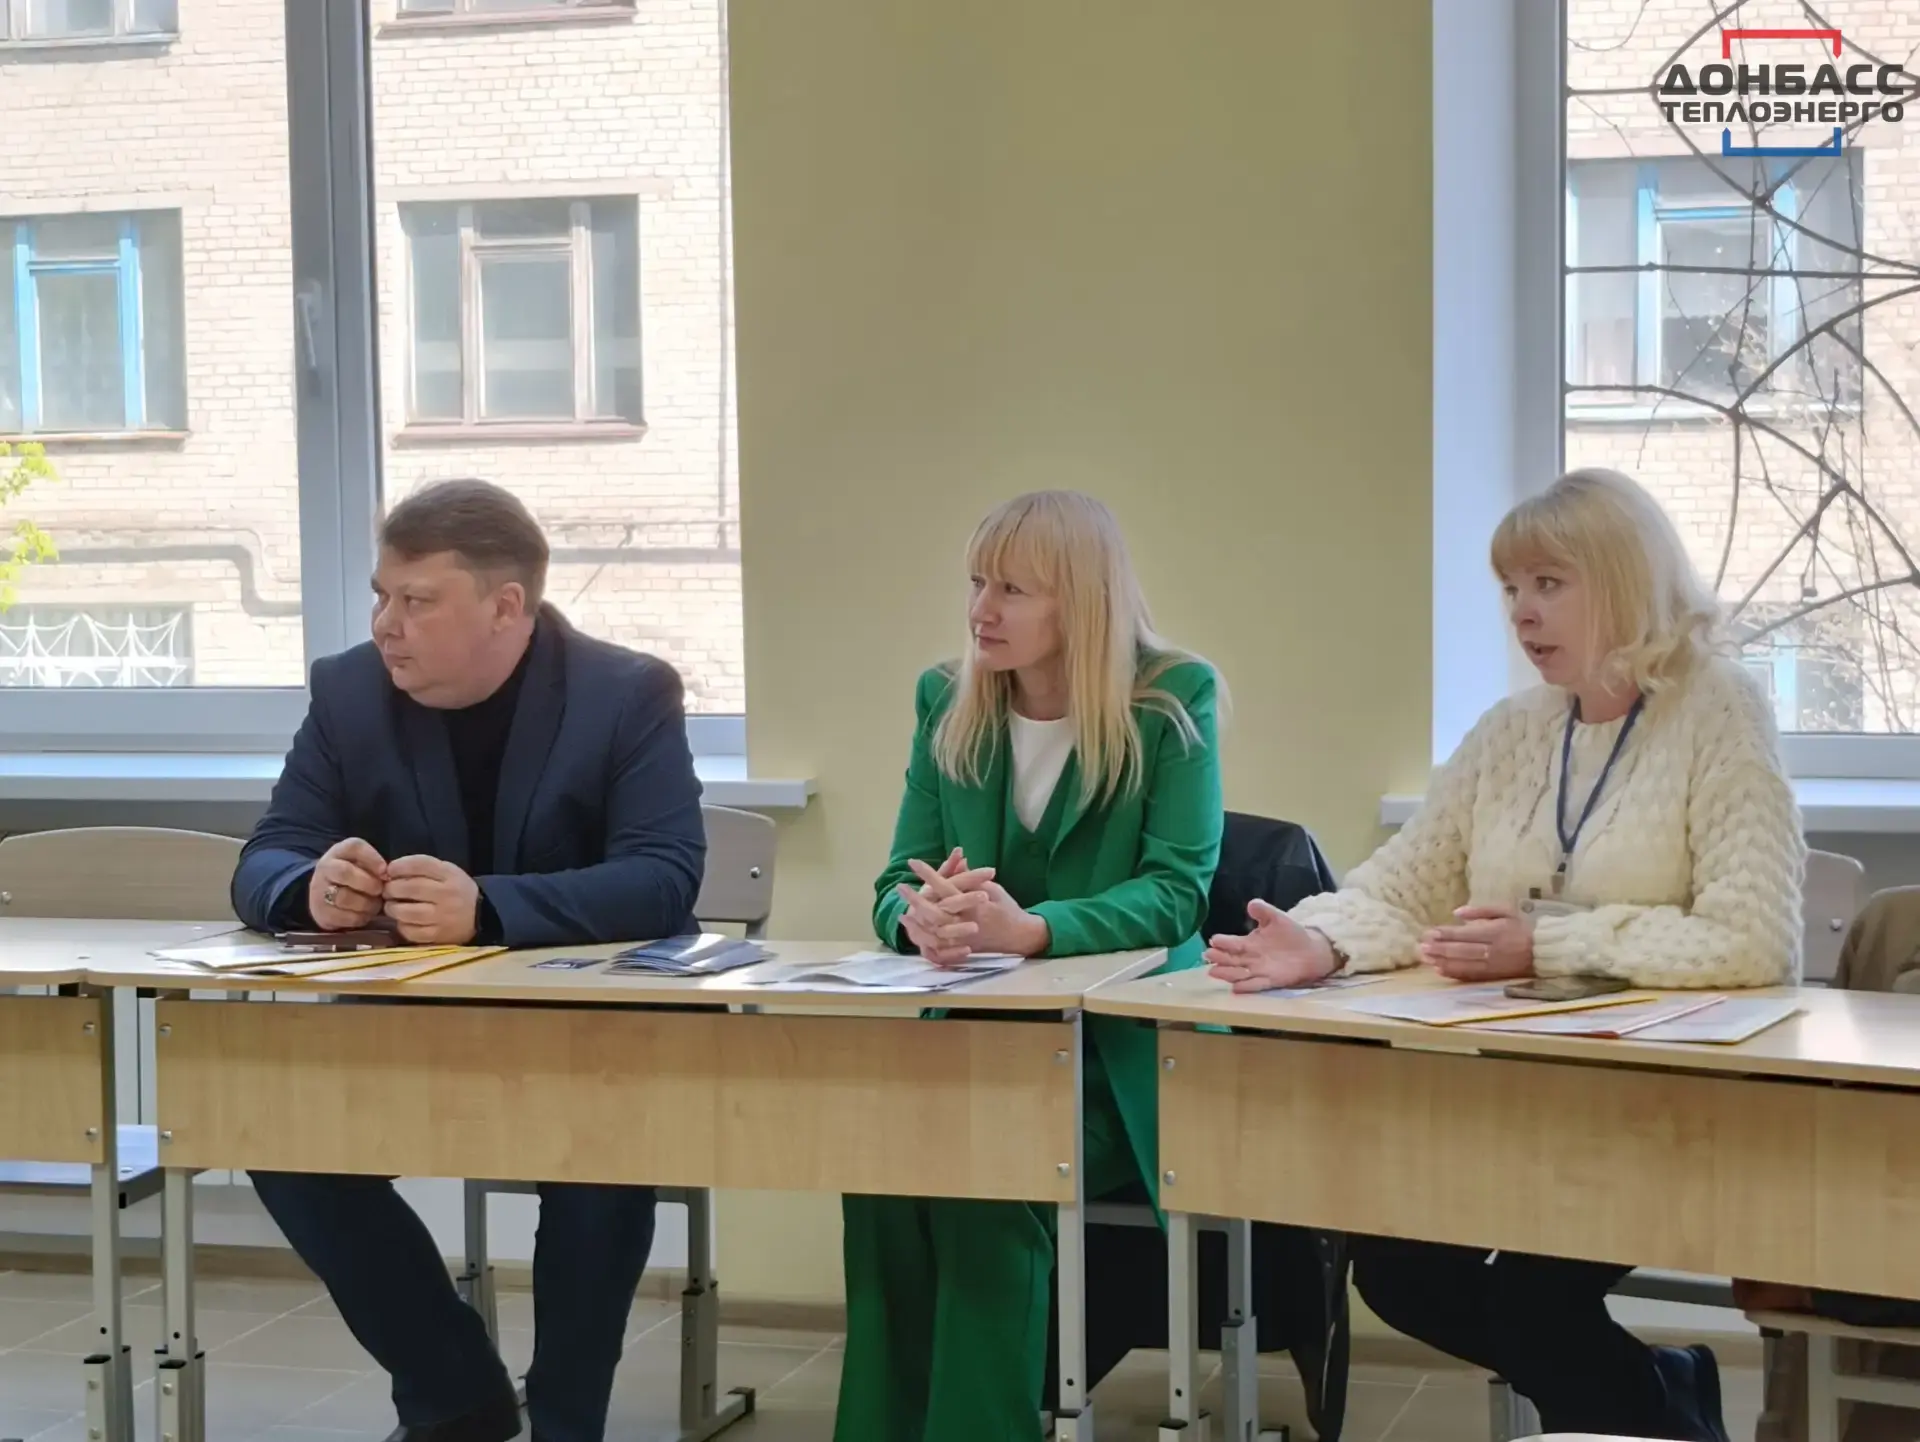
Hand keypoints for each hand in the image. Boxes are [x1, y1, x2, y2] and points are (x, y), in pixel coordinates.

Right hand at [307, 838, 388, 930]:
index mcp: (340, 851)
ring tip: (375, 905)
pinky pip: (341, 916)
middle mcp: (325, 867)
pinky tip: (366, 914)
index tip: (385, 872)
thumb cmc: (356, 876)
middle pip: (345, 873)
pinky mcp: (320, 911)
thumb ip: (376, 866)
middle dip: (368, 884)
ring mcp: (319, 890)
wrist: (327, 895)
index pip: (354, 847)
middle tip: (380, 891)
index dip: (372, 859)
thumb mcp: (364, 864)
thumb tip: (387, 876)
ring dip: (365, 903)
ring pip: (344, 897)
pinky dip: (358, 917)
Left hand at [382, 855, 480, 945]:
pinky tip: (403, 921)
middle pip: (411, 888)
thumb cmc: (456, 890)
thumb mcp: (446, 871)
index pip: (420, 864)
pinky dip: (401, 925)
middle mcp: (447, 895)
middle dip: (391, 888)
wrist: (480, 915)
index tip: (390, 870)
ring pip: (407, 912)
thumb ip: (421, 868)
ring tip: (393, 906)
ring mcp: (443, 917)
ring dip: (392, 908)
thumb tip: (389, 871)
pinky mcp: (438, 936)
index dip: (399, 866)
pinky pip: (411, 931)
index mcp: (450, 875)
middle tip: (388, 891)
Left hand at [905, 856, 1049, 957]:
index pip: (946, 886)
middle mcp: (967, 920)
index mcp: (975, 903)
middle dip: (916, 899)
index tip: (914, 862)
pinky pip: (940, 947)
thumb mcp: (993, 888)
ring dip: (917, 921)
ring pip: (935, 930)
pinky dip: (926, 939)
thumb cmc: (1007, 908)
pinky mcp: (963, 948)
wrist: (1020, 936)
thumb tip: (958, 862)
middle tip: (900, 887)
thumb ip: (972, 879)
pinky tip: (915, 932)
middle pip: (935, 910)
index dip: (929, 874)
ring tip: (901, 912)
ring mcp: (964, 937)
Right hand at [1204, 899, 1337, 992]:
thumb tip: (1251, 904)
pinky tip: (1235, 988)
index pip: (1231, 943)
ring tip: (1214, 972)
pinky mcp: (1270, 981)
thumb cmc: (1290, 934)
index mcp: (1248, 943)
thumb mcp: (1276, 918)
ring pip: (1238, 973)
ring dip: (1226, 973)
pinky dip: (1245, 987)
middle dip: (1218, 958)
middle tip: (1208, 955)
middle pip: (1230, 959)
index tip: (1214, 940)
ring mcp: (1258, 971)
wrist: (1310, 951)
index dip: (1222, 942)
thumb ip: (1263, 911)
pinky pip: (1255, 985)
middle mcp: (1249, 958)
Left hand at [1419, 905, 1533, 979]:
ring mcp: (1493, 965)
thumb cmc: (1521, 928)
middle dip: (1441, 949)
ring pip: (1465, 965)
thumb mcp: (1505, 911)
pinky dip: (1455, 973)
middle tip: (1421, 947)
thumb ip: (1481, 911)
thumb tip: (1457, 912)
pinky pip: (1472, 976)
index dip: (1447, 934)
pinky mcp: (1494, 976)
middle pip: (1463, 950)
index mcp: (1496, 932)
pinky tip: (1440, 970)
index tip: (1429, 932)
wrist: (1543, 951)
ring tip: (1425, 958)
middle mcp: (1493, 950)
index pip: (1467, 934)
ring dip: (1443, 962)